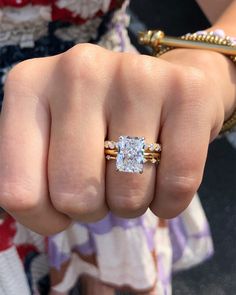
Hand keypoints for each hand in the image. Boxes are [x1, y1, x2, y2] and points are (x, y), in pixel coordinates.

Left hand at [0, 44, 234, 234]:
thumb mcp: (52, 138)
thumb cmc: (103, 118)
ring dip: (131, 202)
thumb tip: (42, 213)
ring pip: (128, 196)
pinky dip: (169, 200)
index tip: (63, 206)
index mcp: (30, 85)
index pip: (18, 192)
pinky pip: (177, 184)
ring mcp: (136, 75)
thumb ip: (32, 174)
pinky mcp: (187, 92)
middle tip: (104, 182)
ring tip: (135, 171)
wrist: (164, 85)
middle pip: (75, 196)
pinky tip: (166, 176)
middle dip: (93, 207)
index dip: (45, 217)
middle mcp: (79, 69)